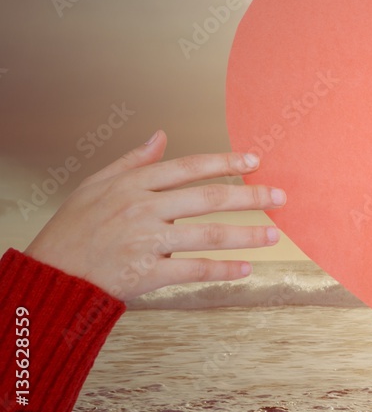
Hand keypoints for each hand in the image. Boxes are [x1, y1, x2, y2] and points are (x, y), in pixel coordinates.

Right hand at [24, 130, 285, 300]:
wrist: (52, 275)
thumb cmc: (73, 229)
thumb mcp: (96, 185)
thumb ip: (132, 161)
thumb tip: (161, 135)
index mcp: (132, 185)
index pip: (189, 167)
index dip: (224, 161)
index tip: (254, 159)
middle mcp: (142, 209)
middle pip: (208, 198)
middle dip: (249, 196)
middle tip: (279, 197)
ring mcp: (146, 242)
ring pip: (208, 234)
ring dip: (246, 235)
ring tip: (273, 234)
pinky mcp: (147, 274)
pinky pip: (194, 270)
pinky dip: (223, 269)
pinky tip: (246, 268)